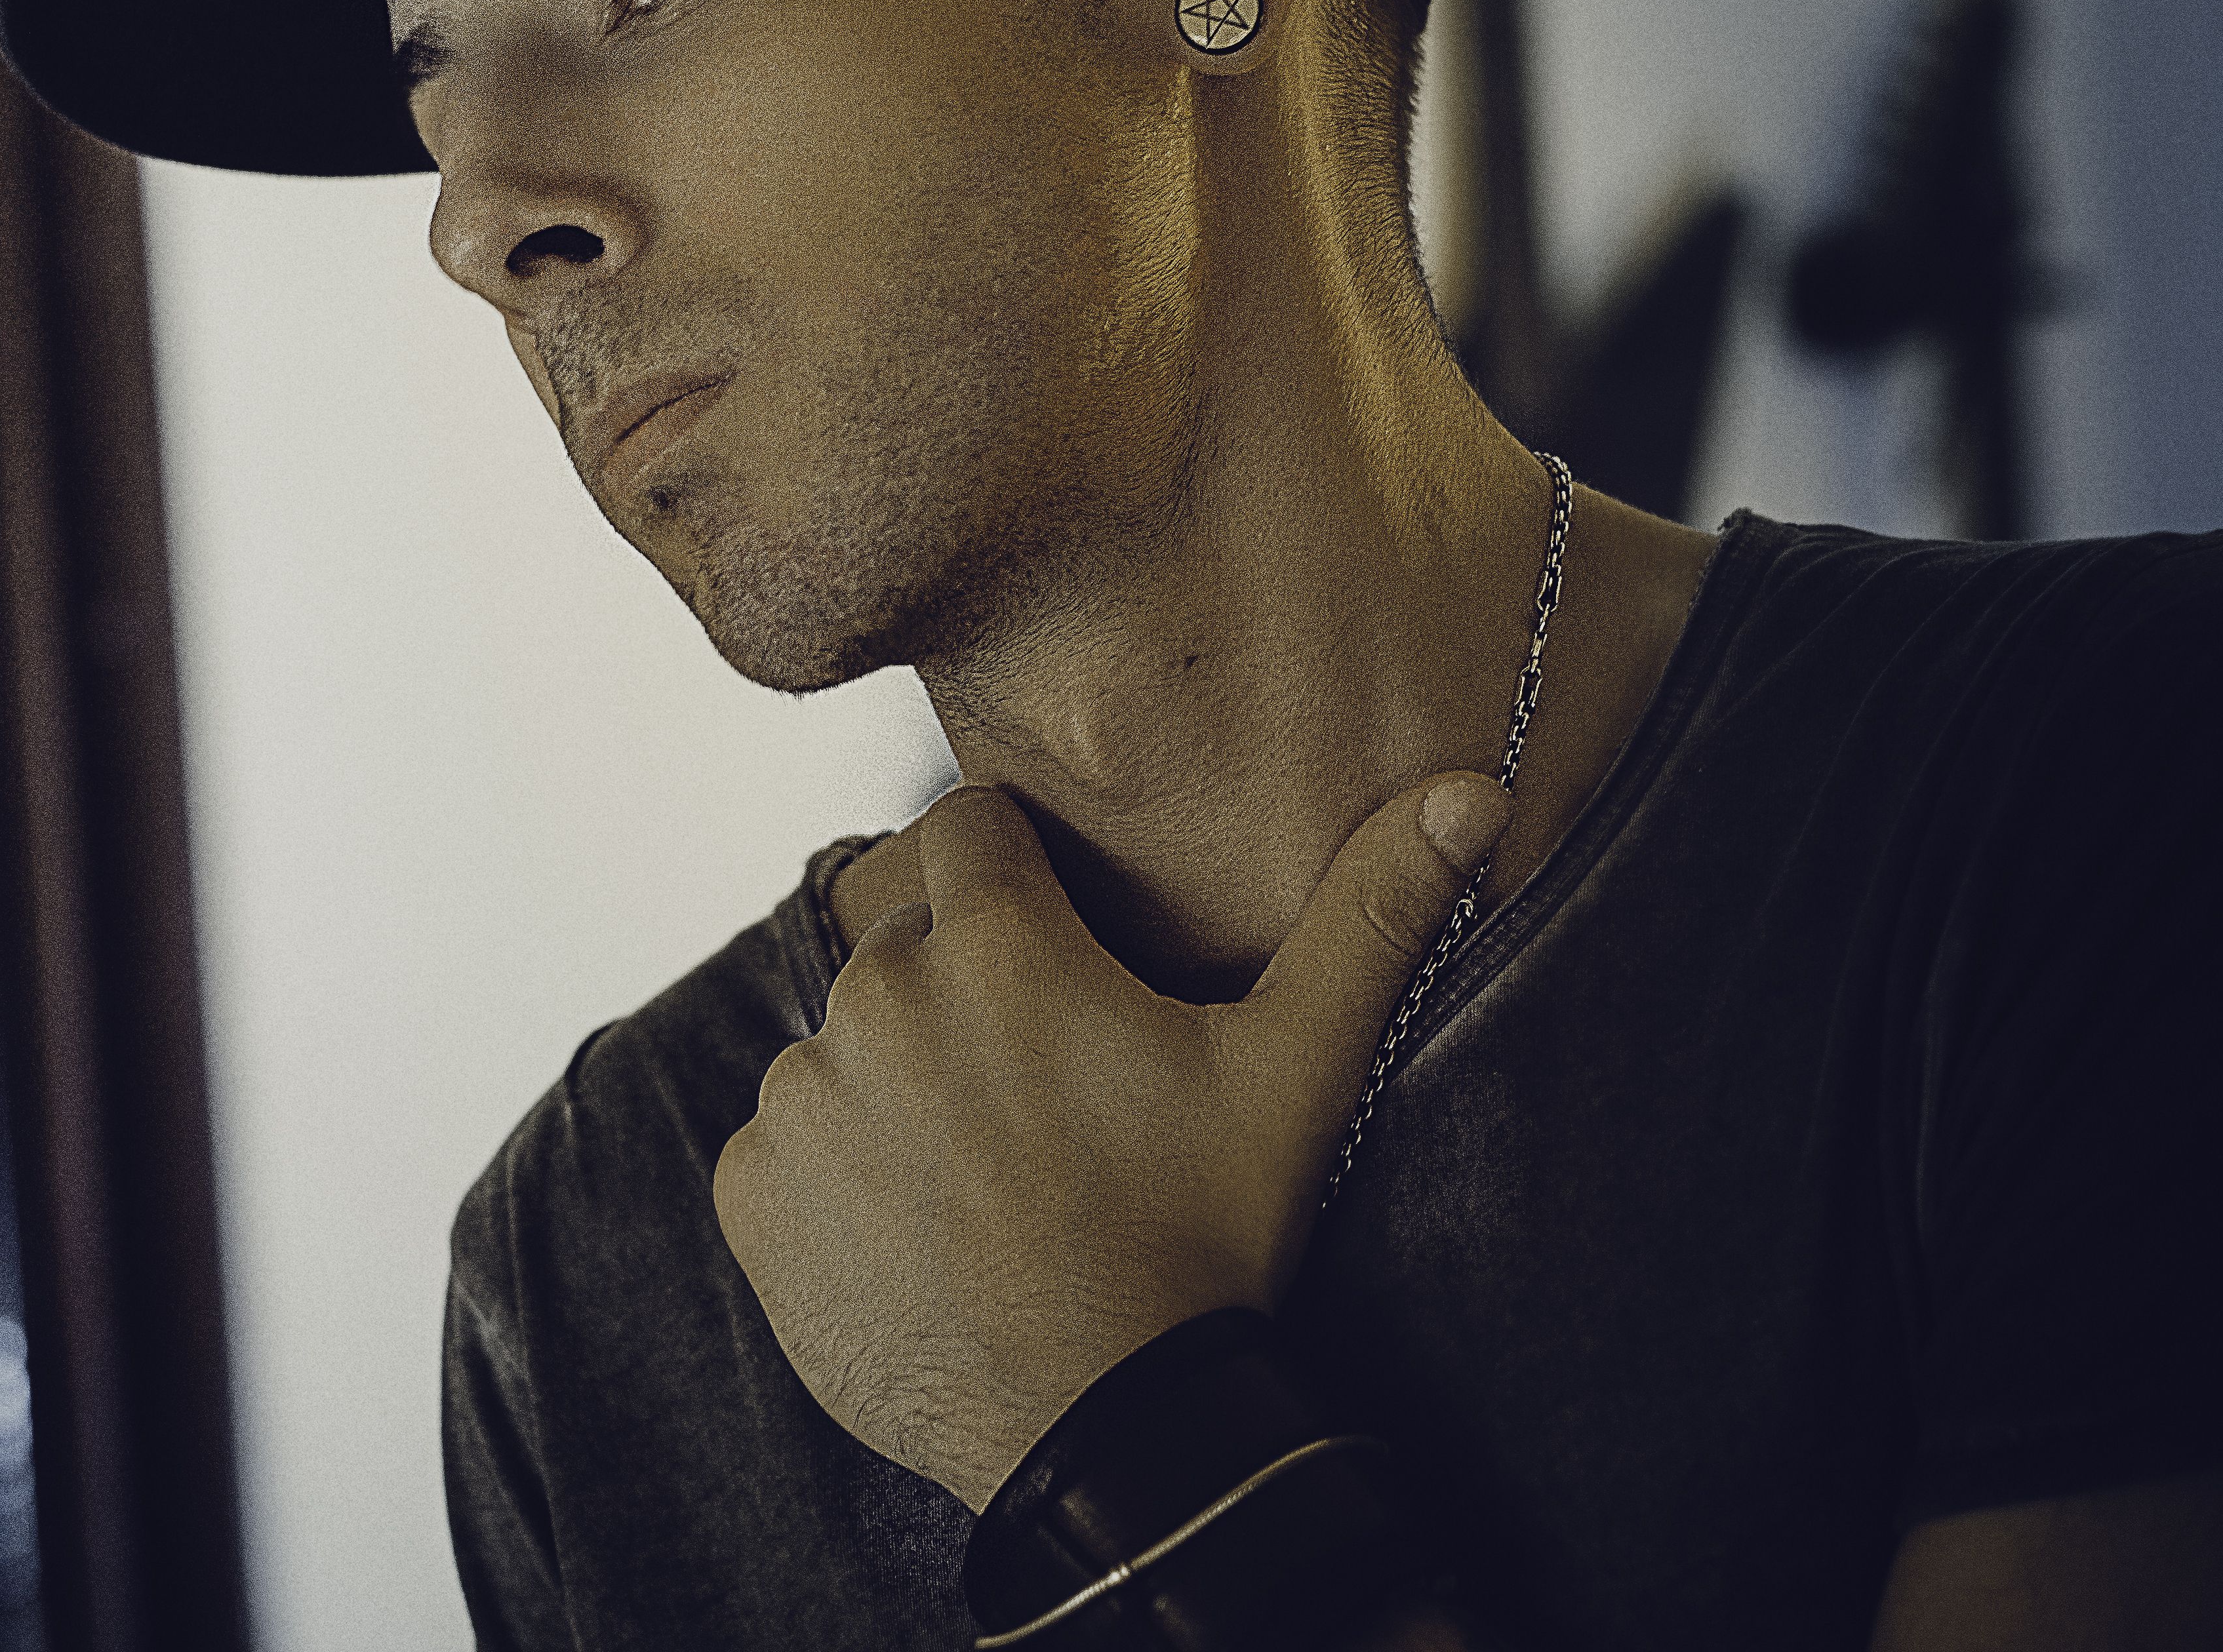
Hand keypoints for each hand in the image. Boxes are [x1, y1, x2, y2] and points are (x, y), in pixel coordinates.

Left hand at [711, 771, 1510, 1510]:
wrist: (1105, 1431)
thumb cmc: (1200, 1244)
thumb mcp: (1298, 1071)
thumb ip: (1373, 914)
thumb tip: (1471, 790)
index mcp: (994, 944)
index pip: (970, 831)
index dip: (1020, 882)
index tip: (1065, 955)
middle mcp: (876, 1000)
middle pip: (909, 946)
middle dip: (965, 992)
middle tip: (1045, 1092)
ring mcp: (804, 1099)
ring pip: (844, 1046)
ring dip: (897, 1086)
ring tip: (987, 1174)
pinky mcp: (751, 1194)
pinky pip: (781, 1145)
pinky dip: (835, 1176)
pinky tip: (919, 1231)